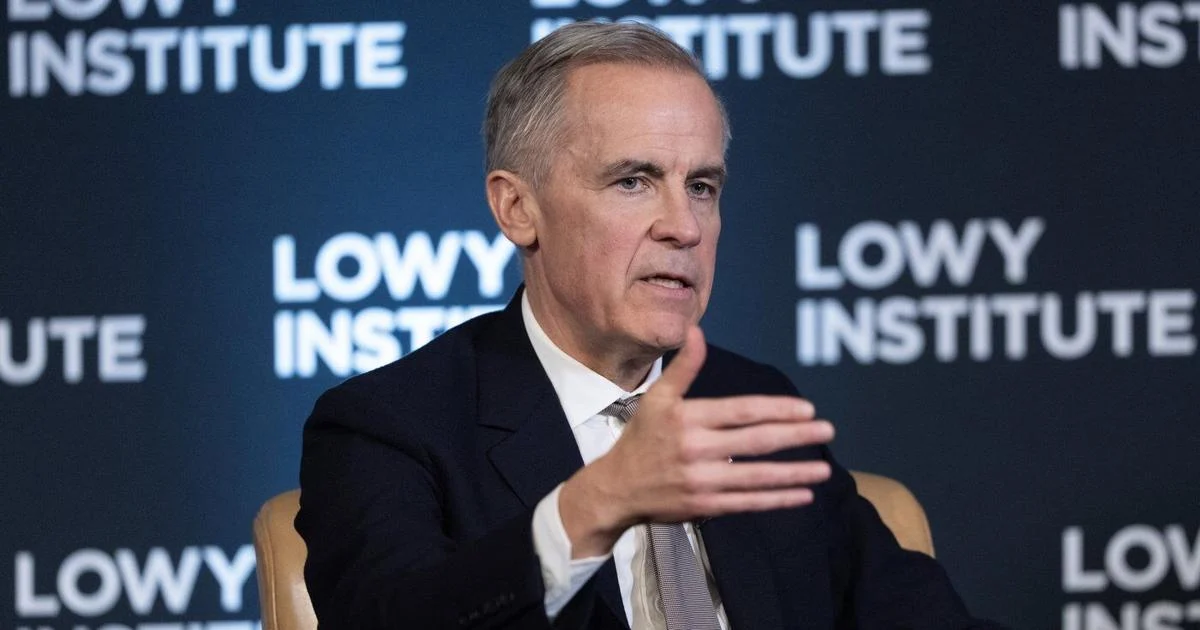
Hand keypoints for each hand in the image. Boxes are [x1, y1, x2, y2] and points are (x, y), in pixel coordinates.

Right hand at [558, 326, 834, 557]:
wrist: (616, 488)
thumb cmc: (641, 438)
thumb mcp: (657, 398)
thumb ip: (684, 367)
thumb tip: (696, 331)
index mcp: (690, 419)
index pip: (742, 412)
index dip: (777, 410)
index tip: (807, 409)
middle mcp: (698, 449)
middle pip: (756, 441)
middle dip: (796, 436)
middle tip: (827, 429)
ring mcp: (703, 480)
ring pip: (758, 476)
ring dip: (794, 473)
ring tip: (825, 469)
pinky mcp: (706, 506)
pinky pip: (748, 502)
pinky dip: (777, 499)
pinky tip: (802, 495)